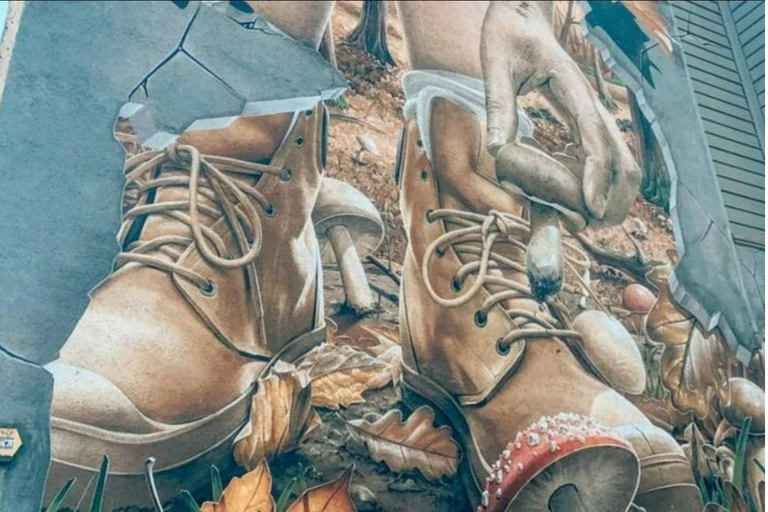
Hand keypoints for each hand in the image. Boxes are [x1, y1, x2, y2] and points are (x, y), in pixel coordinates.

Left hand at [481, 1, 639, 225]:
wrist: (523, 16)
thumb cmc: (509, 36)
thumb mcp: (497, 65)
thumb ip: (499, 105)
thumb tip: (497, 150)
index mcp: (573, 89)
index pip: (596, 137)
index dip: (596, 176)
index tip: (589, 207)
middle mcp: (591, 104)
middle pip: (623, 159)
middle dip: (613, 197)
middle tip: (587, 226)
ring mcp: (593, 114)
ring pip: (623, 162)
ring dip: (613, 195)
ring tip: (585, 221)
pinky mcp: (587, 121)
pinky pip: (605, 158)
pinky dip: (600, 183)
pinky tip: (575, 198)